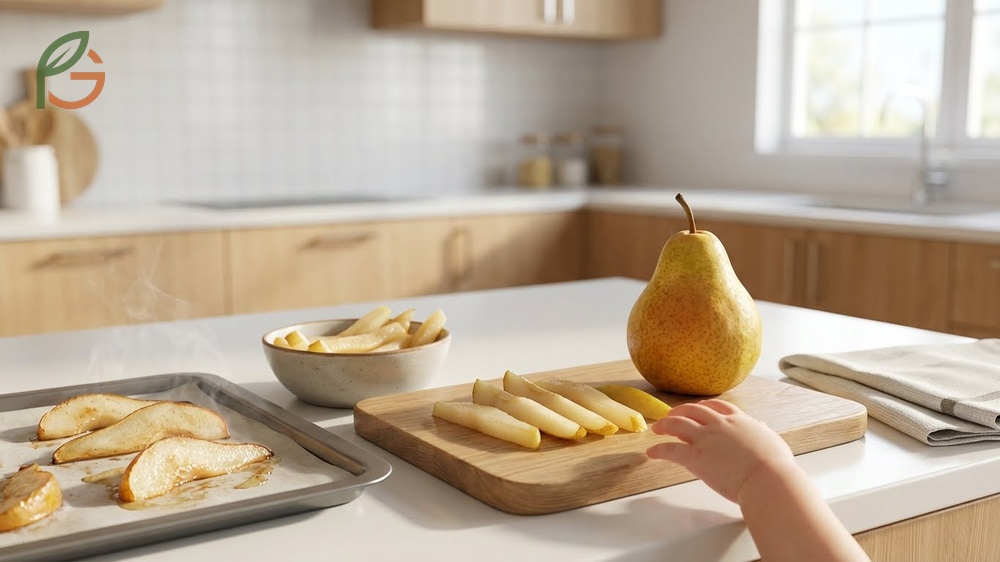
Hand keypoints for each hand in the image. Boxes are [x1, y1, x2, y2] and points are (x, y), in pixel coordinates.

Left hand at [646, 399, 795, 502]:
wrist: (767, 479)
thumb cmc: (775, 466)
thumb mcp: (772, 442)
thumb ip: (762, 432)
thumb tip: (760, 425)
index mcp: (739, 421)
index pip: (717, 406)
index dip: (704, 406)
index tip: (697, 408)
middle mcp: (720, 425)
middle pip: (693, 410)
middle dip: (680, 411)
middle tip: (671, 415)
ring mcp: (706, 439)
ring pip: (677, 424)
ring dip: (664, 425)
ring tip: (657, 428)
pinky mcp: (695, 456)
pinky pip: (671, 449)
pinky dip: (659, 450)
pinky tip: (652, 453)